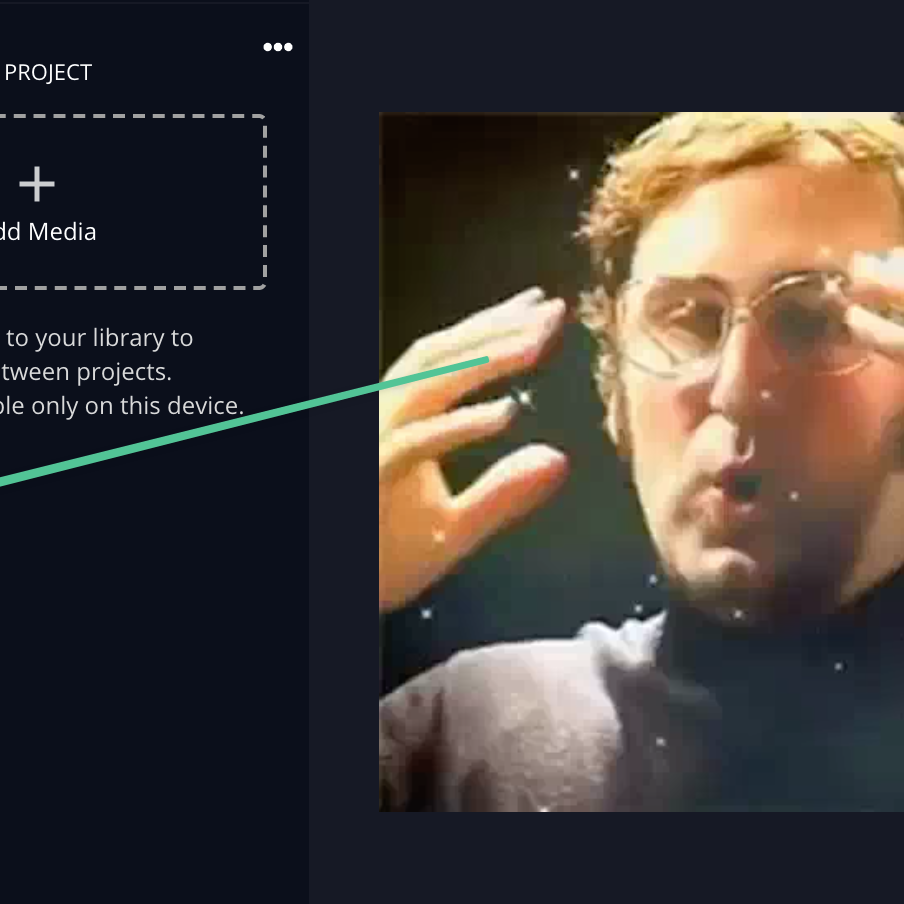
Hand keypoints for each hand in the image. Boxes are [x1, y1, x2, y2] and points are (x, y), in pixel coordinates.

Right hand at [378, 288, 569, 613]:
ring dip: (484, 360)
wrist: (344, 596)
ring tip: (538, 344)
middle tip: (552, 309)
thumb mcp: (455, 529)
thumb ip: (503, 493)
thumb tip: (559, 459)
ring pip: (428, 385)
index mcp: (401, 422)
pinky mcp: (372, 475)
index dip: (492, 328)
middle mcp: (384, 420)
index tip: (543, 307)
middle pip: (439, 355)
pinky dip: (461, 424)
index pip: (448, 360)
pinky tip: (507, 414)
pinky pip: (417, 443)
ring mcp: (376, 443)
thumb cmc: (383, 560)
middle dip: (496, 328)